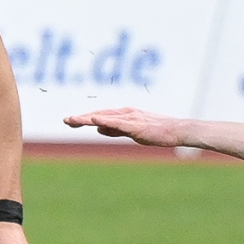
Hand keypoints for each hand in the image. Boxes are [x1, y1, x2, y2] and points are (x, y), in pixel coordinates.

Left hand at [64, 107, 189, 146]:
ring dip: (88, 118)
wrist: (177, 130)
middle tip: (65, 120)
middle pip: (99, 114)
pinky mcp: (136, 125)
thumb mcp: (132, 130)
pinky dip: (105, 120)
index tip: (71, 121)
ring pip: (105, 117)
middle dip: (82, 117)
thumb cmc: (158, 131)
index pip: (101, 115)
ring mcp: (131, 118)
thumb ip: (114, 129)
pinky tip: (93, 119)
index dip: (85, 118)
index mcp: (124, 114)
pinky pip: (118, 123)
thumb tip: (97, 127)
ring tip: (73, 120)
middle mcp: (125, 113)